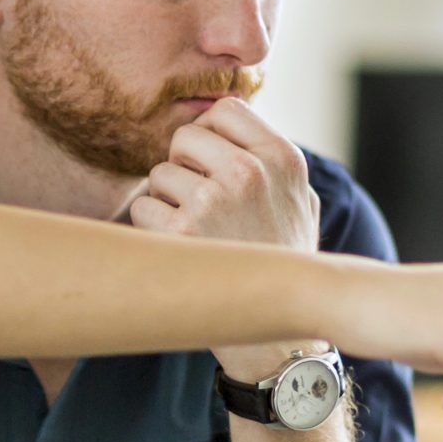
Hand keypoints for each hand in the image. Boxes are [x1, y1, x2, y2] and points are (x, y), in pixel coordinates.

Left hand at [125, 98, 320, 380]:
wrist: (280, 331)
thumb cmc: (284, 258)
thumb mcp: (299, 199)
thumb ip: (270, 159)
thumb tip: (226, 122)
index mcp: (282, 158)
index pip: (225, 110)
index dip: (211, 132)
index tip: (212, 161)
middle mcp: (248, 171)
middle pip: (184, 137)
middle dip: (184, 166)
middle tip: (200, 200)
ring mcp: (213, 200)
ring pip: (159, 174)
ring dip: (168, 201)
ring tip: (199, 232)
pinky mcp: (181, 232)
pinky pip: (143, 207)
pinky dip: (152, 228)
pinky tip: (181, 249)